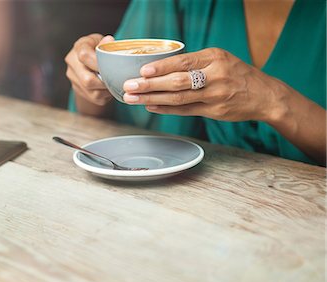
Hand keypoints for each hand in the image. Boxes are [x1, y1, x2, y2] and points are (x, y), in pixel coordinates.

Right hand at [65, 34, 113, 105]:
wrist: (89, 61)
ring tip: (114, 82)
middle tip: (116, 78)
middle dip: (105, 81)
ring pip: (93, 92)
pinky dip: (106, 94)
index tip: (111, 65)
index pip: (84, 56)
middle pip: (87, 80)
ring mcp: (73, 79)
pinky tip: (109, 87)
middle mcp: (72, 63)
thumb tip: (109, 41)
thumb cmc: (98, 48)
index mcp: (79, 47)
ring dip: (107, 89)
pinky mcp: (79, 90)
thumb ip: (105, 44)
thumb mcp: (102, 41)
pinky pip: (95, 98)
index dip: (99, 63)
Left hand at [122, 47, 288, 122]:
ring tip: (134, 98)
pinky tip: (151, 106)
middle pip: (177, 81)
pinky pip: (186, 111)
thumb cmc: (237, 74)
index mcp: (215, 57)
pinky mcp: (215, 111)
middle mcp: (216, 75)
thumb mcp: (220, 60)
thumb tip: (161, 67)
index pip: (183, 62)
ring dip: (153, 98)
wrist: (264, 95)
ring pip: (179, 98)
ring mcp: (216, 95)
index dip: (161, 67)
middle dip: (150, 84)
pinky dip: (166, 109)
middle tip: (130, 86)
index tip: (142, 70)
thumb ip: (195, 63)